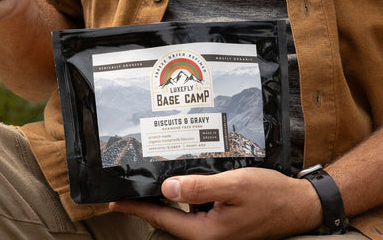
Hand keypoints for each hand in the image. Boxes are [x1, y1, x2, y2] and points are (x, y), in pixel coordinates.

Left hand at [110, 168, 322, 239]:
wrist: (296, 205)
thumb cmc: (270, 196)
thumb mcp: (234, 186)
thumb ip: (200, 187)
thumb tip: (168, 187)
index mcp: (206, 232)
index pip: (161, 218)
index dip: (136, 209)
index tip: (114, 202)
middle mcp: (207, 234)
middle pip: (168, 216)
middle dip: (149, 200)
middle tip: (131, 185)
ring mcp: (214, 228)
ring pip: (182, 210)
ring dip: (169, 195)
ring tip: (157, 177)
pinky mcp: (220, 219)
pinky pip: (196, 207)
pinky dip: (187, 194)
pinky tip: (186, 181)